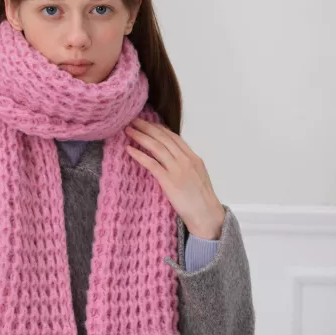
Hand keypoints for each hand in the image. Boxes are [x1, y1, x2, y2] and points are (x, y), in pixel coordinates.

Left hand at [124, 117, 225, 239]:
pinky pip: (151, 163)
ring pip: (156, 147)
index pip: (174, 137)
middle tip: (134, 119)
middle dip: (147, 127)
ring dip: (141, 136)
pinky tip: (129, 149)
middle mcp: (186, 160)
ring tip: (129, 130)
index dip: (159, 128)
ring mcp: (177, 169)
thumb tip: (172, 160)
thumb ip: (186, 165)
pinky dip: (139, 155)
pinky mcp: (168, 181)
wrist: (206, 215)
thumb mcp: (197, 176)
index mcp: (193, 158)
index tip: (148, 123)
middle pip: (163, 137)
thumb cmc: (201, 200)